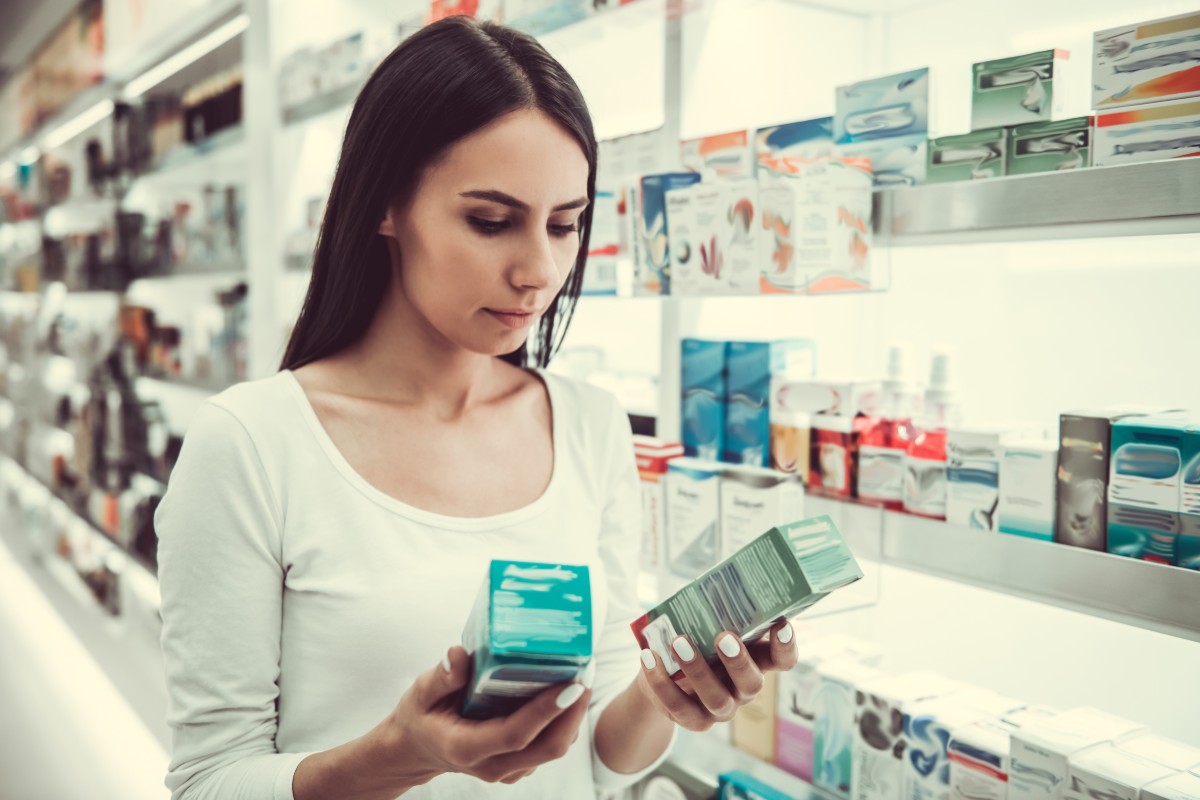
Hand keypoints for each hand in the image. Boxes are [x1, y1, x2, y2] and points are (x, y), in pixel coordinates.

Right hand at [383, 646, 591, 785]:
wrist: (416, 748)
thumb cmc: (421, 716)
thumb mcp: (420, 692)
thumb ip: (441, 677)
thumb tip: (459, 655)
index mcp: (466, 748)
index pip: (515, 734)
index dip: (546, 711)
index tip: (571, 685)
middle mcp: (491, 766)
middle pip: (547, 747)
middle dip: (574, 712)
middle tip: (588, 672)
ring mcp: (507, 771)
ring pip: (553, 749)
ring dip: (573, 715)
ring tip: (583, 674)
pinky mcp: (518, 766)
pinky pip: (548, 747)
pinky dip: (563, 721)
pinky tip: (566, 691)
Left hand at [636, 620, 797, 731]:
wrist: (664, 676)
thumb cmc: (695, 641)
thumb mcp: (707, 625)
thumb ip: (714, 610)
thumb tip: (707, 581)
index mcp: (755, 661)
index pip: (783, 660)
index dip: (786, 647)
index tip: (781, 624)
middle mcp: (744, 688)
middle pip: (752, 684)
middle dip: (739, 661)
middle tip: (723, 636)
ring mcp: (722, 708)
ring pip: (717, 698)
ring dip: (698, 670)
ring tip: (679, 642)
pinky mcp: (694, 720)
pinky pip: (679, 706)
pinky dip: (661, 682)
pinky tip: (649, 657)